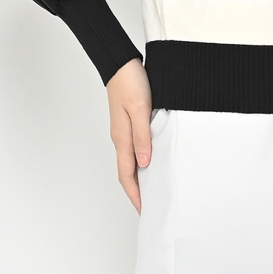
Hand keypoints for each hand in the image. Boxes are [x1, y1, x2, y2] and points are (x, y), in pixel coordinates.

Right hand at [106, 58, 152, 212]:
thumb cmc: (129, 82)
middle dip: (136, 192)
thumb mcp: (140, 109)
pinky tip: (150, 159)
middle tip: (150, 205)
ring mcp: (122, 130)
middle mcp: (120, 137)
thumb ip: (142, 136)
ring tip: (152, 188)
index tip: (144, 211)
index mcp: (122, 138)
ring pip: (129, 160)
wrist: (120, 63)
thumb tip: (144, 164)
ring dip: (138, 177)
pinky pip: (132, 148)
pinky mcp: (127, 121)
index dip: (135, 195)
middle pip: (126, 172)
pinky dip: (140, 160)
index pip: (127, 175)